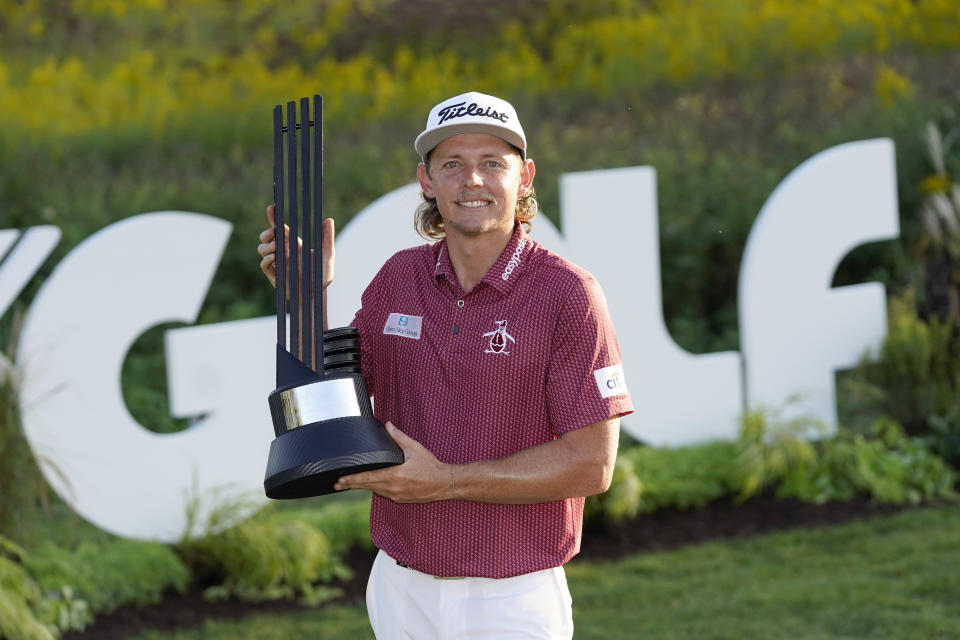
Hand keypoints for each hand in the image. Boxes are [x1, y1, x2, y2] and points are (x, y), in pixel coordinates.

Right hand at [257, 204, 334, 289]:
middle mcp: (283, 252)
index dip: (273, 217)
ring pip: (261, 248)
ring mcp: (277, 263)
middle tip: (274, 232)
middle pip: (266, 237)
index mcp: (293, 244)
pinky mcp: (274, 275)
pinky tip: (274, 257)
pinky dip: (267, 259)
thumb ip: (327, 238)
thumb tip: (329, 220)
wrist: (317, 295)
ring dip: (266, 245)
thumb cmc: (322, 276)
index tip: (272, 207)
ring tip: (276, 247)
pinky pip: (264, 264)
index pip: (279, 228)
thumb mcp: (328, 255)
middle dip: (267, 232)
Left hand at [334, 422, 455, 502]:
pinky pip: (384, 494)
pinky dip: (376, 489)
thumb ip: (399, 437)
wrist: (444, 483)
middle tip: (337, 484)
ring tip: (351, 483)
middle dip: (351, 485)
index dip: (352, 479)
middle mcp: (393, 489)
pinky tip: (373, 485)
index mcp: (394, 476)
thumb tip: (388, 425)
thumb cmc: (430, 466)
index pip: (367, 479)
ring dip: (363, 487)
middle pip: (366, 487)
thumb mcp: (414, 448)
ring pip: (375, 491)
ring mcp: (396, 496)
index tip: (339, 479)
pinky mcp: (401, 499)